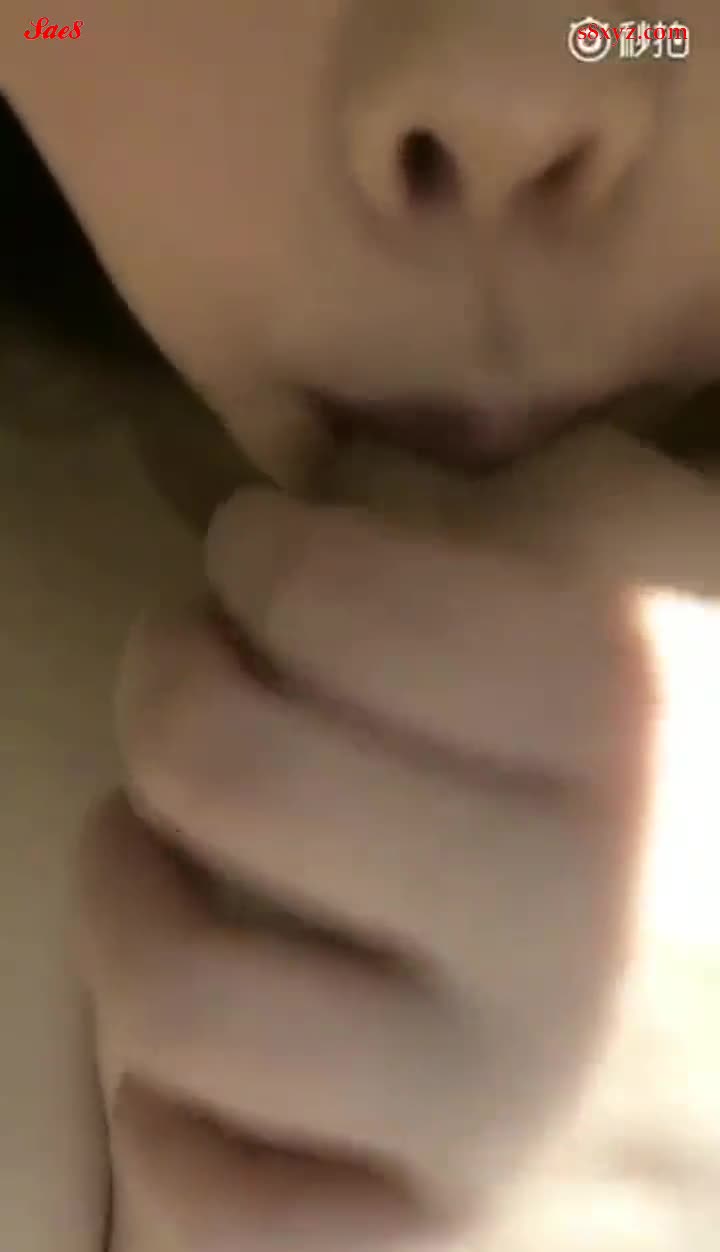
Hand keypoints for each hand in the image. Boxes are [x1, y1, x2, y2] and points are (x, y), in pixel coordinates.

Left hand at [78, 427, 717, 1250]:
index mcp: (636, 740)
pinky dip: (163, 1112)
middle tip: (182, 669)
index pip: (345, 597)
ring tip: (144, 843)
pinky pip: (206, 1198)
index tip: (255, 552)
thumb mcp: (698, 670)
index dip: (262, 552)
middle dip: (165, 683)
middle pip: (227, 765)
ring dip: (119, 887)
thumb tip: (382, 477)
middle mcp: (567, 928)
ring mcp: (496, 1117)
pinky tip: (203, 1050)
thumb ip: (585, 553)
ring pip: (178, 988)